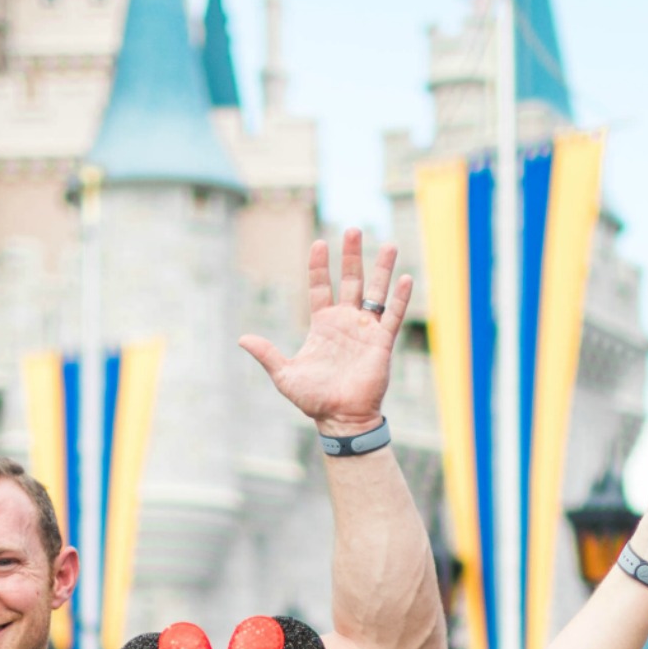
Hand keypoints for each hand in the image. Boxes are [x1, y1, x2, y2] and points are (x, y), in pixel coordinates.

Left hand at [239, 229, 410, 435]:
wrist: (339, 418)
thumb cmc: (313, 399)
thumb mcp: (284, 375)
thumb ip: (267, 354)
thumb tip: (242, 339)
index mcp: (323, 325)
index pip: (320, 287)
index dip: (319, 266)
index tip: (319, 243)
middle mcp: (345, 322)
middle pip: (350, 280)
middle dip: (351, 256)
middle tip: (353, 229)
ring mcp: (365, 330)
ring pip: (375, 292)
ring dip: (381, 269)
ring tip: (388, 244)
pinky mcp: (381, 343)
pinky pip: (392, 316)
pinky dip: (399, 299)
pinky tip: (404, 277)